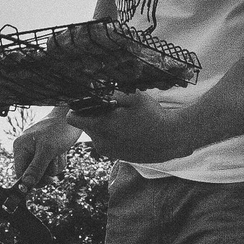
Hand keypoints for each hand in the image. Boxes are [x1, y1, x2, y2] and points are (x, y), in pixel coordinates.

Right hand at [11, 116, 83, 186]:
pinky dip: (58, 163)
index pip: (19, 174)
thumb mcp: (47, 150)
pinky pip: (51, 167)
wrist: (72, 119)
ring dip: (54, 166)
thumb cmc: (58, 129)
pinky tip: (61, 153)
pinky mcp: (47, 153)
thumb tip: (26, 184)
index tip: (46, 180)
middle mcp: (26, 150)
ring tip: (58, 153)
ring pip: (44, 172)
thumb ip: (36, 168)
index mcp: (20, 147)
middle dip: (46, 171)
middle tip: (53, 162)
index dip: (31, 181)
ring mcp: (36, 152)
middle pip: (33, 175)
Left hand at [66, 92, 191, 164]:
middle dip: (94, 115)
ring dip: (104, 124)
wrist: (170, 139)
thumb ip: (112, 93)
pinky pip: (106, 141)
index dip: (78, 107)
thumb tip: (95, 87)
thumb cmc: (152, 116)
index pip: (73, 118)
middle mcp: (100, 142)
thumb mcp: (133, 97)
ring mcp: (108, 151)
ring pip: (96, 133)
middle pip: (85, 125)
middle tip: (112, 107)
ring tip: (122, 118)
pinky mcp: (117, 156)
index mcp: (101, 127)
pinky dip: (112, 134)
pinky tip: (127, 128)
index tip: (89, 101)